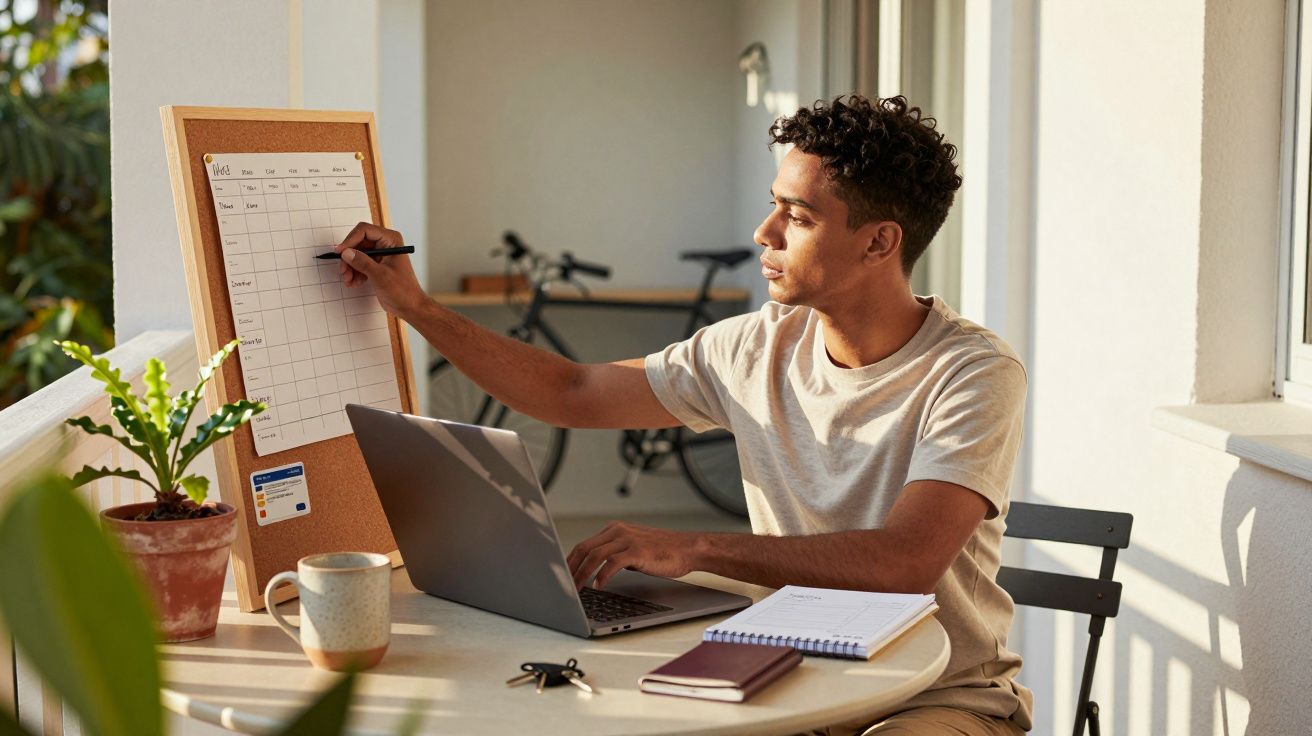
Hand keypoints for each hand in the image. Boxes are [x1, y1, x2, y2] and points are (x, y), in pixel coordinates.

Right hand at [335, 222, 425, 316]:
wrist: (409, 306)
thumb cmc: (403, 290)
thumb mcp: (380, 275)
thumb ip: (362, 262)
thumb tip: (347, 253)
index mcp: (391, 240)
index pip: (365, 231)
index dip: (350, 240)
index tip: (340, 252)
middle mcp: (385, 244)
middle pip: (358, 243)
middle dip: (349, 257)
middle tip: (344, 271)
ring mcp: (380, 254)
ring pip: (356, 254)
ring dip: (350, 267)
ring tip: (349, 280)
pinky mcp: (376, 264)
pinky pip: (359, 263)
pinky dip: (354, 272)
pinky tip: (355, 283)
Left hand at [566, 521, 698, 589]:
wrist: (687, 549)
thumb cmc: (662, 552)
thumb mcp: (633, 549)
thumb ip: (614, 554)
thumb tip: (593, 571)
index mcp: (614, 529)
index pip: (584, 545)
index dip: (569, 561)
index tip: (561, 576)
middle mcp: (618, 531)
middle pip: (584, 549)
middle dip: (570, 569)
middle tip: (562, 586)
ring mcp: (627, 540)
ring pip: (595, 556)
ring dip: (582, 574)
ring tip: (575, 590)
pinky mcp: (637, 551)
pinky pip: (613, 563)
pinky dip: (602, 575)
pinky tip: (598, 586)